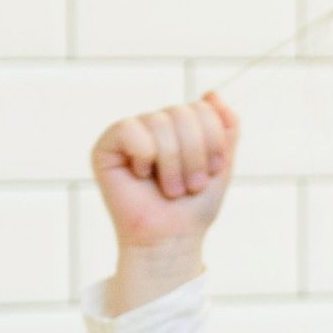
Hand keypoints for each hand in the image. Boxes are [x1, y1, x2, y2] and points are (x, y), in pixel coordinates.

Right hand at [91, 92, 239, 252]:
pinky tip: (142, 174)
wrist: (172, 238)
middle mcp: (155, 124)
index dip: (213, 141)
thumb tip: (212, 94)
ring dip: (173, 163)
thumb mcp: (222, 163)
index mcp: (181, 126)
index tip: (213, 171)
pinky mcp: (107, 147)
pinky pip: (129, 129)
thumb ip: (225, 127)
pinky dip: (144, 154)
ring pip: (160, 121)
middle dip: (194, 155)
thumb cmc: (194, 205)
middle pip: (182, 113)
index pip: (202, 108)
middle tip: (190, 185)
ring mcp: (131, 134)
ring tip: (171, 188)